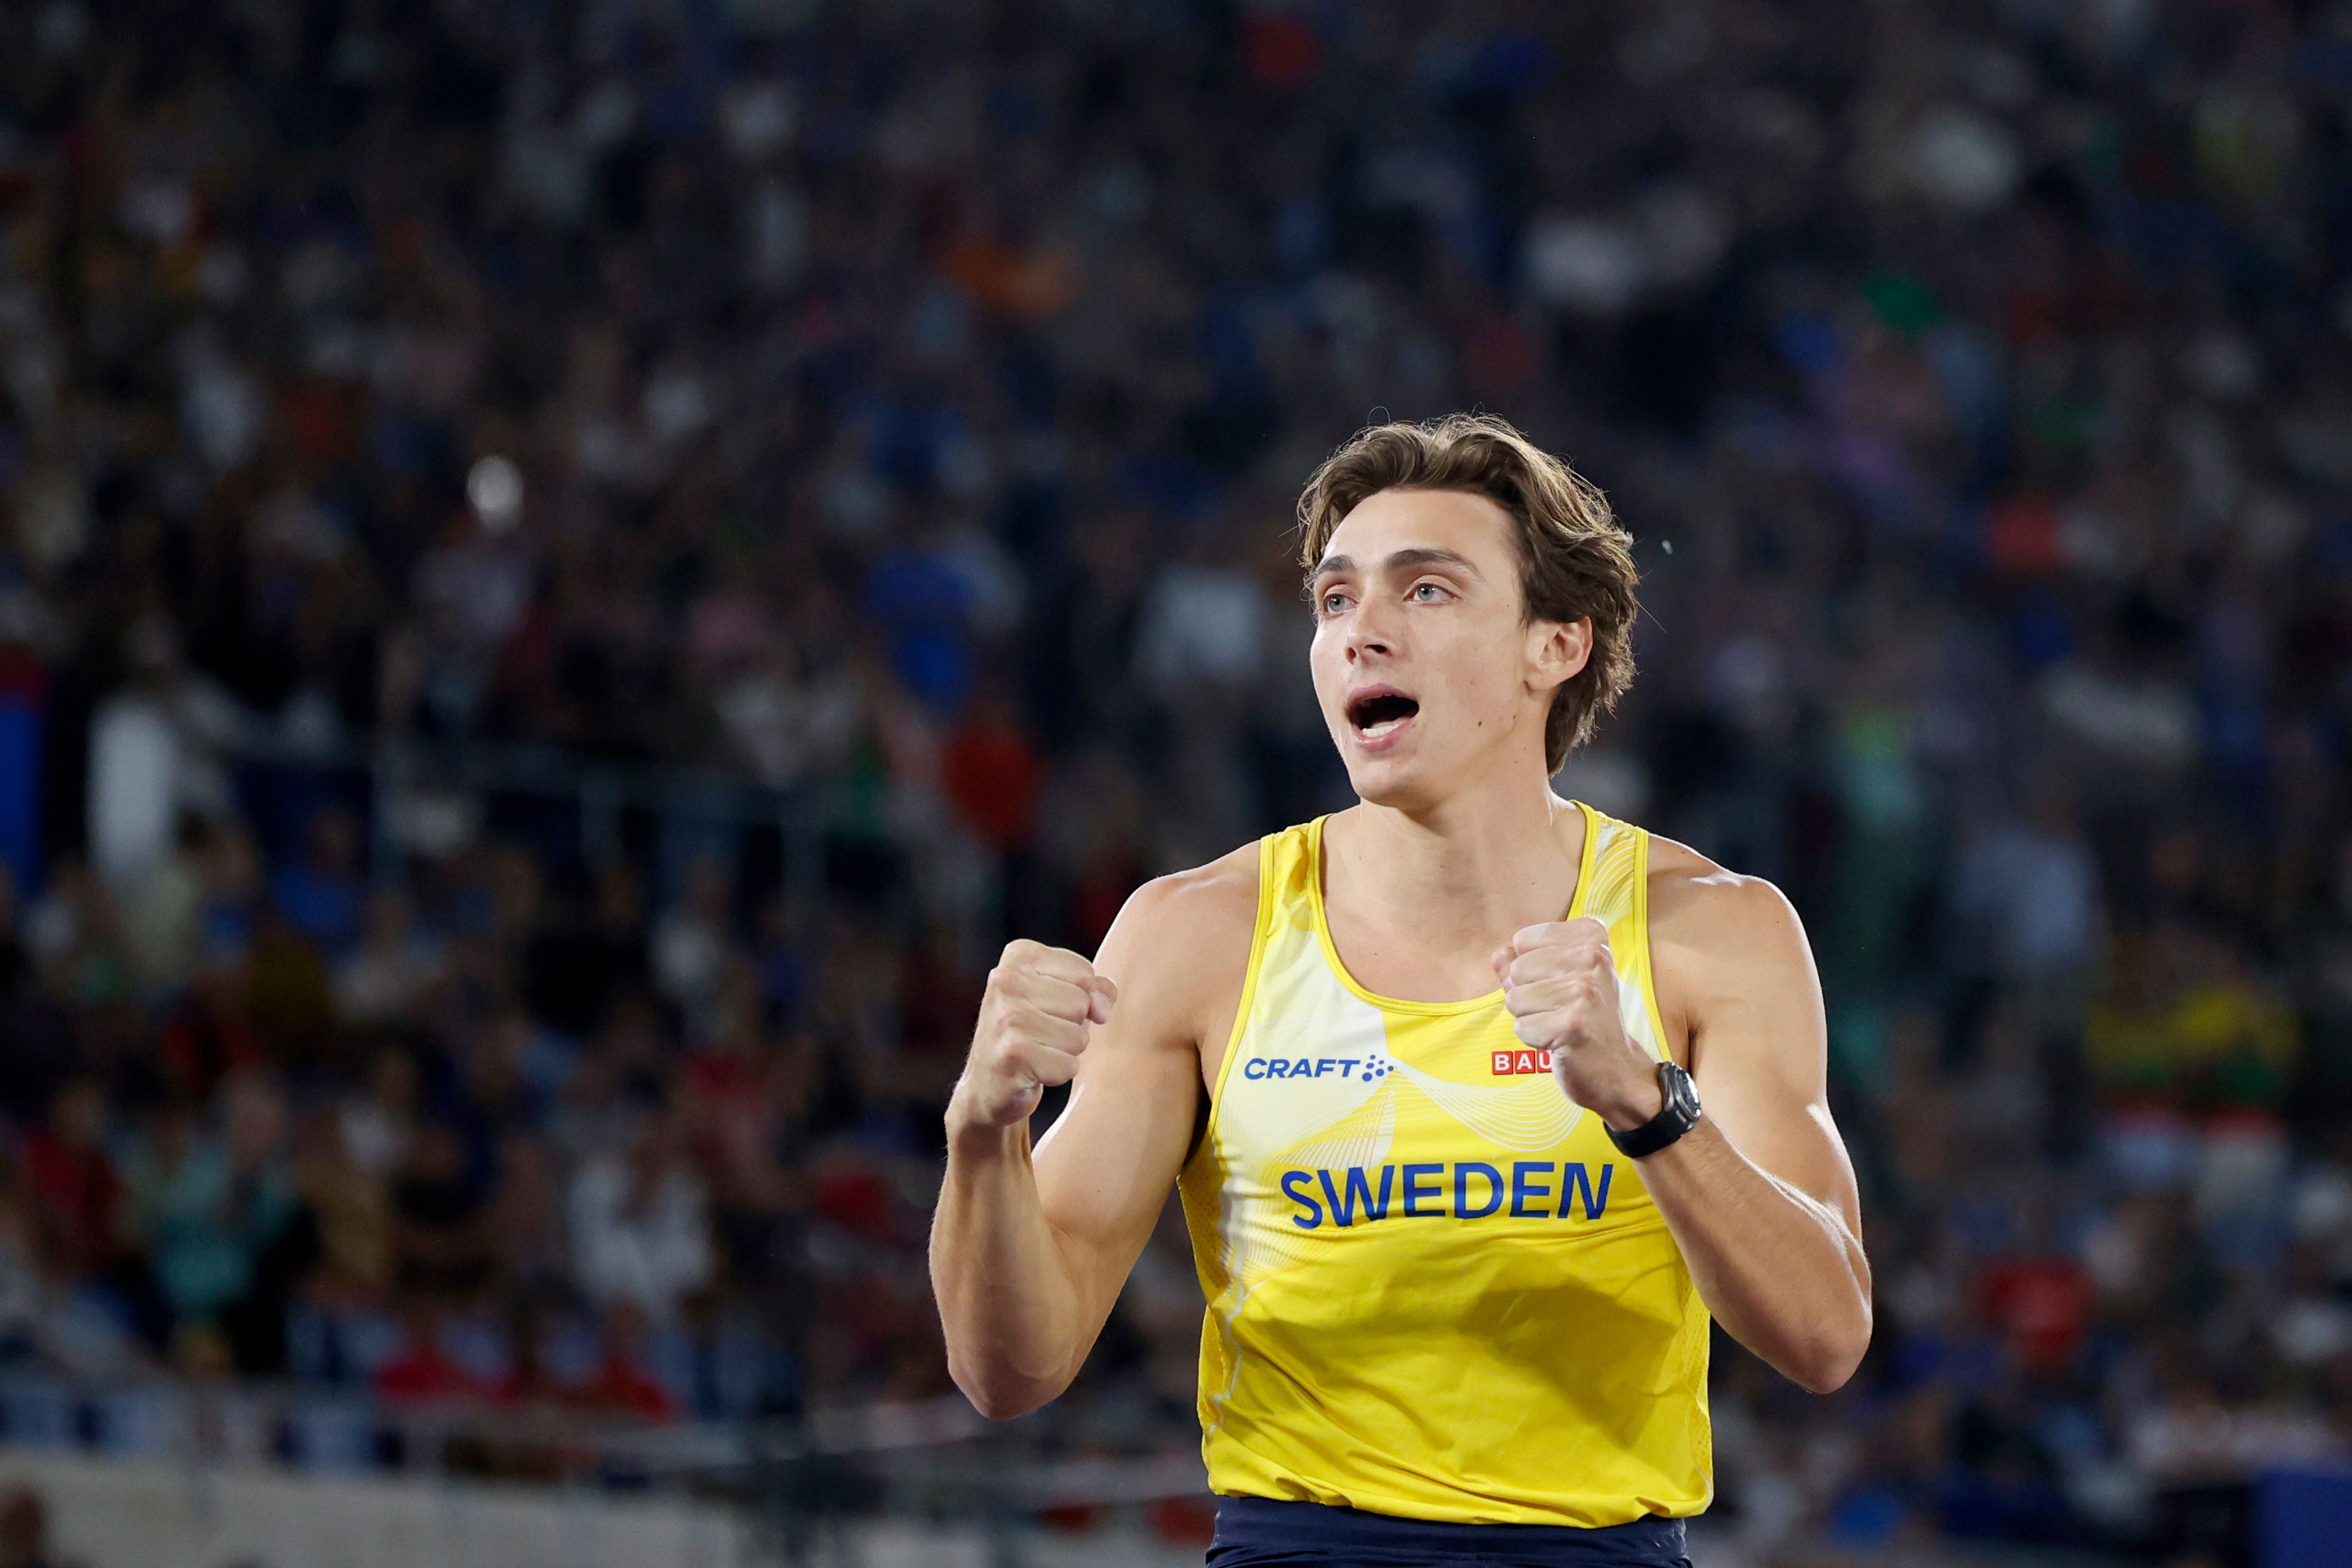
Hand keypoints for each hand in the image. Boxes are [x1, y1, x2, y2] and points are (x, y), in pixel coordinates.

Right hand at [948, 939, 1117, 1139]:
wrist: (987, 1082)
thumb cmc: (1032, 1032)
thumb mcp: (1062, 996)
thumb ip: (1095, 989)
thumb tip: (1102, 1009)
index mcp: (1019, 956)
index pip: (1085, 973)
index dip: (1082, 997)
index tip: (1052, 1008)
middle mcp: (1005, 980)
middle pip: (1081, 1004)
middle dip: (1073, 1026)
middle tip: (1041, 1034)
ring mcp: (1006, 1017)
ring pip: (1078, 1037)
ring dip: (1066, 1052)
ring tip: (1037, 1051)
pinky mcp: (1012, 1054)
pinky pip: (1068, 1066)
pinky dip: (1057, 1074)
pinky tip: (1032, 1070)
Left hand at [1491, 919, 1661, 1130]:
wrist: (1617, 1069)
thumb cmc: (1586, 1019)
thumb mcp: (1561, 979)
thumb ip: (1525, 962)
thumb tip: (1498, 954)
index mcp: (1591, 938)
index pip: (1522, 940)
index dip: (1530, 967)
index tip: (1560, 983)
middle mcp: (1593, 957)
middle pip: (1516, 969)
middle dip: (1527, 994)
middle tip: (1561, 1009)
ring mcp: (1585, 991)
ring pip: (1515, 998)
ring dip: (1530, 1018)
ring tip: (1560, 1024)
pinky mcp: (1573, 1024)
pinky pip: (1521, 1026)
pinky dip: (1534, 1039)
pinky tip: (1560, 1040)